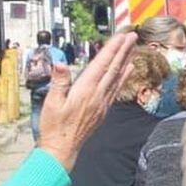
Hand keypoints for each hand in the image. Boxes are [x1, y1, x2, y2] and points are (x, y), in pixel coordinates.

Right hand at [38, 33, 136, 170]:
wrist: (63, 148)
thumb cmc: (55, 127)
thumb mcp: (52, 102)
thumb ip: (59, 82)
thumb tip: (61, 64)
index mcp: (85, 91)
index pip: (102, 65)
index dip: (112, 50)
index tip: (121, 37)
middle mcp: (98, 96)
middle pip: (114, 69)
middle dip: (123, 51)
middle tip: (133, 37)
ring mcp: (102, 103)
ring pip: (117, 78)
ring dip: (125, 62)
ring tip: (133, 49)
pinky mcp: (103, 110)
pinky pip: (115, 89)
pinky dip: (122, 77)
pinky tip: (127, 71)